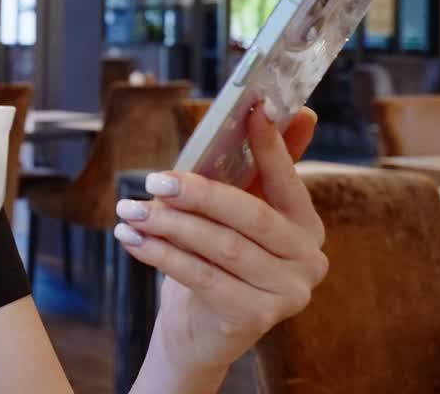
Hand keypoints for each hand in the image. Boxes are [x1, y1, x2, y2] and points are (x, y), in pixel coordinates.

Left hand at [115, 108, 327, 376]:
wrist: (199, 331)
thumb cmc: (214, 261)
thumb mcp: (230, 212)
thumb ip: (256, 167)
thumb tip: (283, 109)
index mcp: (306, 225)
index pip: (287, 179)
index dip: (270, 145)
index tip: (251, 109)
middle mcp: (309, 259)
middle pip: (250, 215)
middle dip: (198, 192)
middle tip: (154, 179)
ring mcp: (289, 292)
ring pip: (222, 246)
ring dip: (169, 224)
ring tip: (130, 211)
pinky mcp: (258, 317)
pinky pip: (203, 276)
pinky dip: (162, 255)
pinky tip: (132, 241)